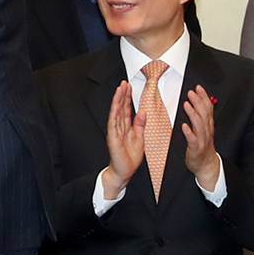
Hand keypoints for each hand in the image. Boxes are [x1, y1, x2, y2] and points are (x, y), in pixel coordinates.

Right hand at [102, 80, 144, 200]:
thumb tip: (142, 111)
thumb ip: (140, 125)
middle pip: (120, 108)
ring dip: (117, 101)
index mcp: (125, 127)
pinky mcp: (112, 138)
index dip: (127, 97)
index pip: (126, 109)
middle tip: (124, 82)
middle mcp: (118, 127)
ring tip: (119, 89)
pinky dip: (114, 114)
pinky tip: (116, 106)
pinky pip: (113, 124)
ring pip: (116, 113)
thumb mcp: (139, 138)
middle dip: (122, 95)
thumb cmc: (129, 157)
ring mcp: (114, 132)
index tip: (129, 86)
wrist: (124, 172)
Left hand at [183, 85, 219, 191]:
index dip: (204, 97)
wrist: (206, 165)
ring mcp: (202, 140)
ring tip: (186, 104)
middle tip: (191, 92)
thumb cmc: (201, 146)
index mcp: (207, 126)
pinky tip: (184, 126)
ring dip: (193, 114)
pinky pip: (193, 140)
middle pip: (204, 114)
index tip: (198, 88)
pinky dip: (189, 132)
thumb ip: (199, 118)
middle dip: (198, 102)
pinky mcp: (196, 148)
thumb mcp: (202, 130)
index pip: (208, 108)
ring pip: (199, 125)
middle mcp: (206, 131)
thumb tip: (194, 103)